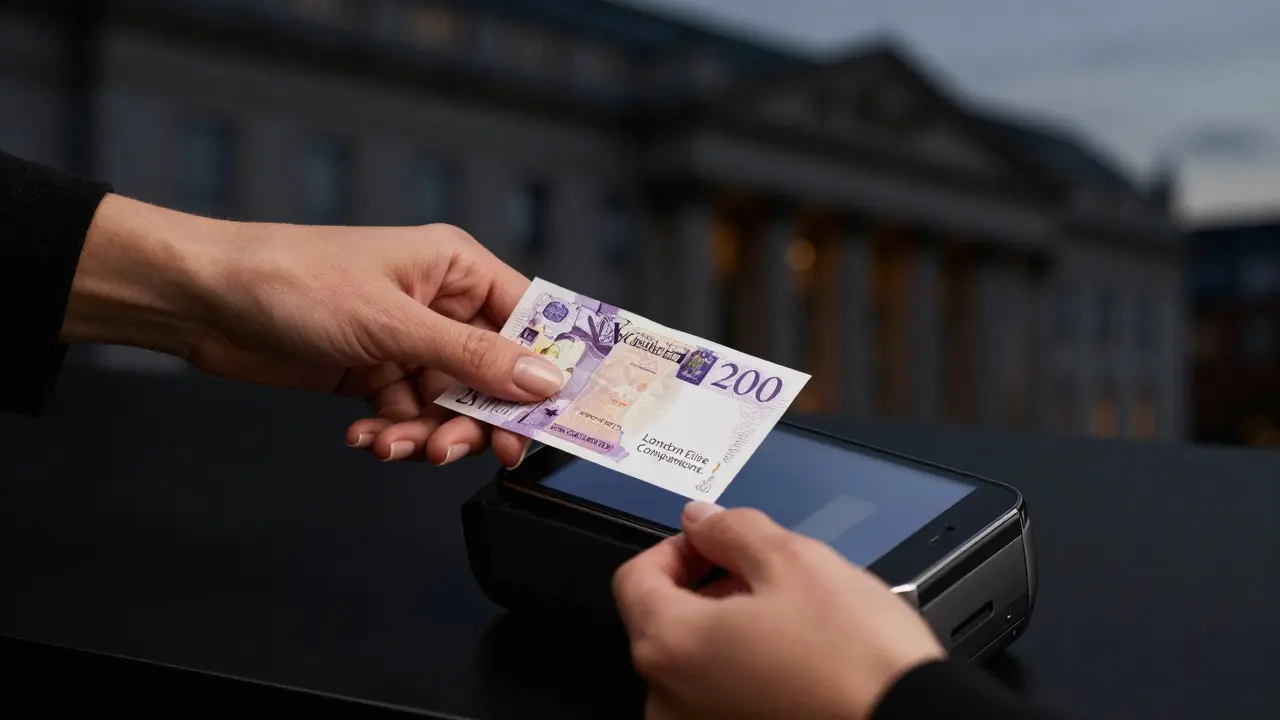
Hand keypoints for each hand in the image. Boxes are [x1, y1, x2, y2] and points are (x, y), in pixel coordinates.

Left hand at [63, 195, 564, 467]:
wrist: (204, 301)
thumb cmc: (292, 282)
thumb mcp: (392, 323)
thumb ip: (472, 357)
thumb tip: (544, 381)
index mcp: (455, 268)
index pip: (528, 320)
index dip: (544, 370)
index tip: (551, 419)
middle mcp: (438, 303)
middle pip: (491, 374)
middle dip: (477, 417)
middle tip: (459, 449)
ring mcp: (405, 340)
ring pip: (448, 403)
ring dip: (428, 433)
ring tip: (396, 445)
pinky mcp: (373, 372)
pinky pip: (408, 414)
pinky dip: (393, 433)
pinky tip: (367, 437)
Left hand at [613, 503, 945, 719]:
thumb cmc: (858, 663)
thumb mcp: (795, 561)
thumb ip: (733, 529)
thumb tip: (703, 520)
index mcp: (670, 646)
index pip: (635, 579)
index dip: (678, 548)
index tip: (714, 542)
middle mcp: (669, 700)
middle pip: (664, 623)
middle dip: (708, 589)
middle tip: (764, 577)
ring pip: (695, 664)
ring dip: (728, 633)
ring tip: (791, 622)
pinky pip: (719, 698)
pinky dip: (744, 674)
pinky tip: (794, 663)